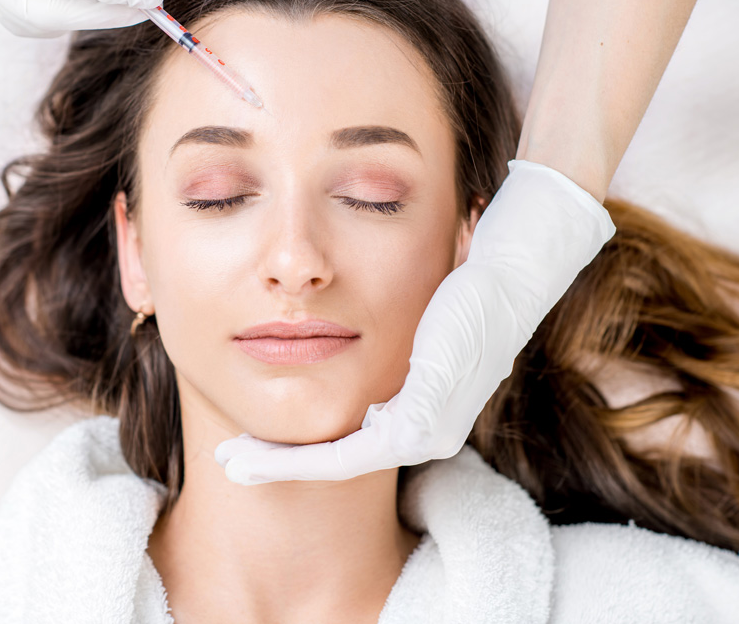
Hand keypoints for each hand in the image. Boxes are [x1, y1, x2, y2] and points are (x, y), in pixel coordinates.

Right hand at [215, 159, 615, 484]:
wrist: (505, 273)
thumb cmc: (458, 284)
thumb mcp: (402, 317)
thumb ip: (369, 335)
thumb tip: (326, 321)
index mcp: (421, 415)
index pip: (349, 444)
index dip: (297, 447)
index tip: (253, 441)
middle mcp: (425, 436)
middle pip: (338, 462)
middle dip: (278, 463)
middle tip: (232, 461)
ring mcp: (425, 437)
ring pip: (337, 465)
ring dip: (279, 464)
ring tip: (234, 460)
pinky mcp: (420, 425)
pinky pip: (347, 454)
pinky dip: (298, 455)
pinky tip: (260, 448)